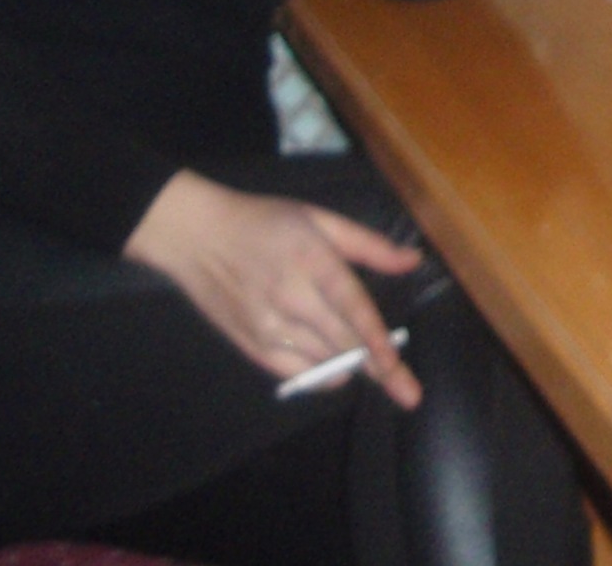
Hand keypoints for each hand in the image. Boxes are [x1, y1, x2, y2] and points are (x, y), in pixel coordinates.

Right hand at [124, 170, 423, 406]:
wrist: (198, 236)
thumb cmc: (265, 222)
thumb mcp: (320, 219)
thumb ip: (369, 244)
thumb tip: (413, 261)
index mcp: (313, 261)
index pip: (353, 309)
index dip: (378, 342)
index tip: (398, 369)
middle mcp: (292, 299)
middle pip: (342, 344)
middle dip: (379, 370)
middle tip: (407, 392)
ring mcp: (268, 327)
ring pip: (321, 362)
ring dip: (349, 368)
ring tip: (370, 367)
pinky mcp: (251, 345)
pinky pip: (294, 373)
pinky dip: (319, 375)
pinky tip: (334, 368)